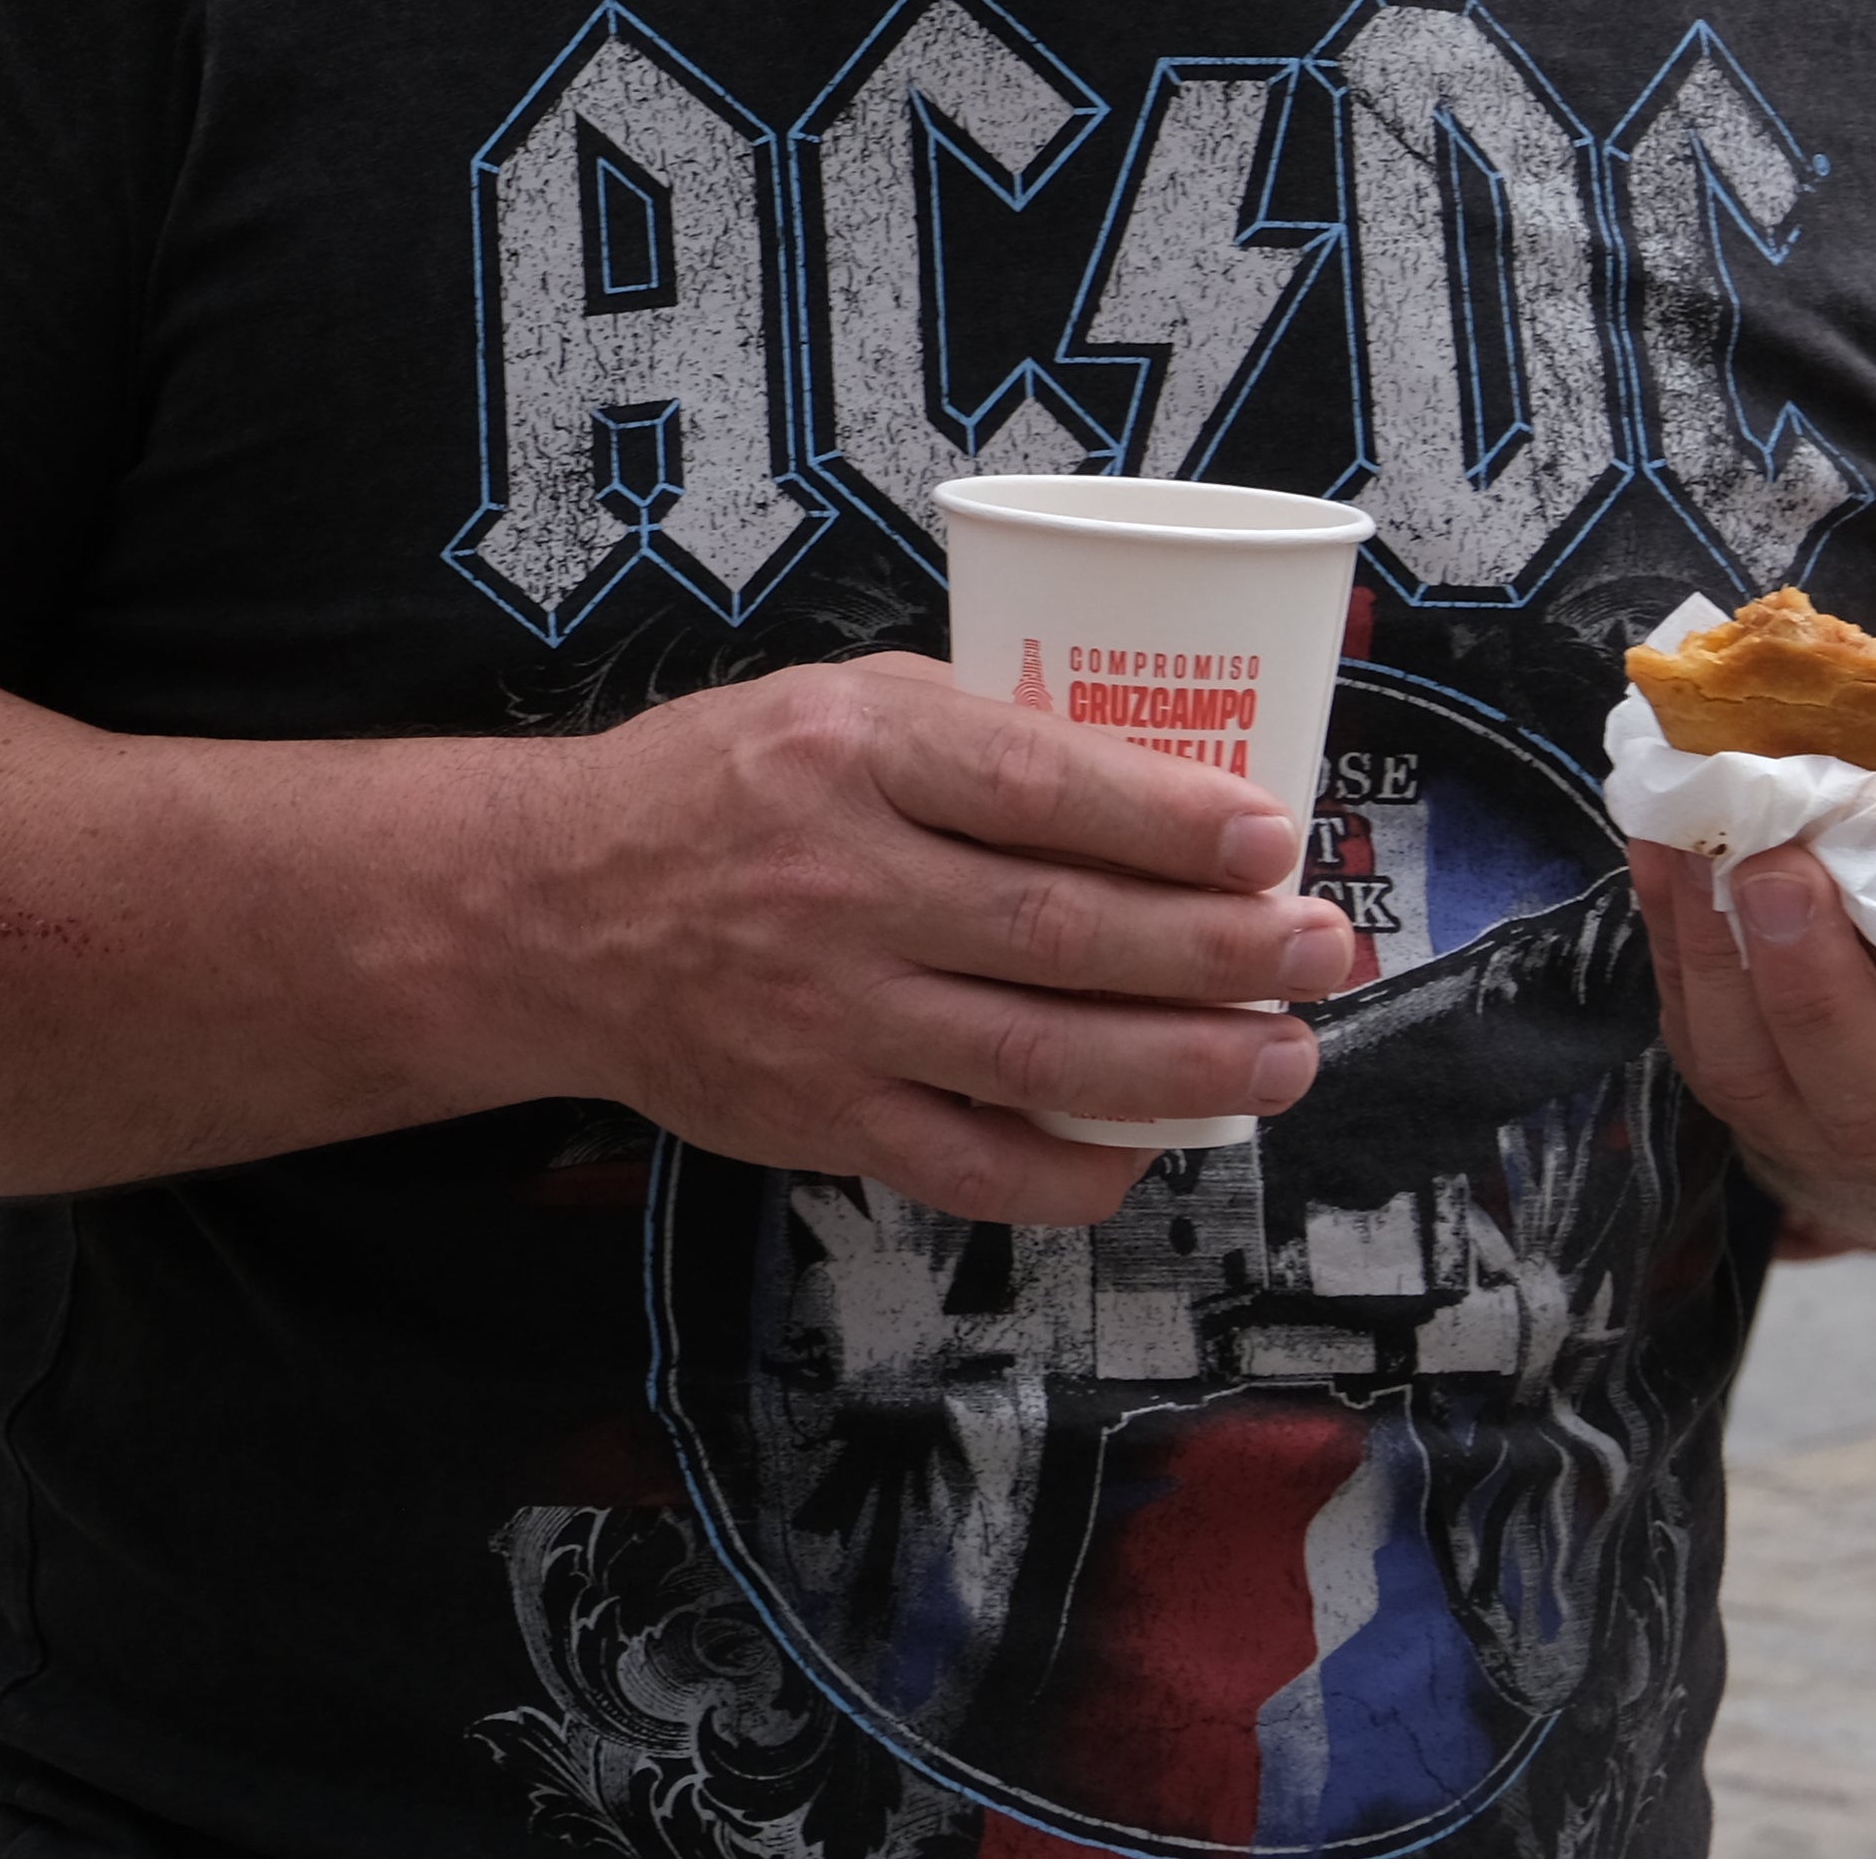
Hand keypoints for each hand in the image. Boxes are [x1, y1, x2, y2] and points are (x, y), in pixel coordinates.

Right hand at [522, 653, 1352, 1228]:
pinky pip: (974, 1166)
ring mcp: (829, 1014)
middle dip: (1220, 949)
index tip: (1272, 839)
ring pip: (1042, 1058)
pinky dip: (1076, 1171)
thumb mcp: (830, 704)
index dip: (1169, 818)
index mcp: (848, 756)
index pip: (1036, 785)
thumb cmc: (715, 787)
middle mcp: (839, 885)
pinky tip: (1149, 1147)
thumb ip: (974, 732)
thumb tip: (1158, 780)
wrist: (549, 913)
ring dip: (1188, 1065)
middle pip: (1064, 931)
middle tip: (1325, 951)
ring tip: (1287, 1056)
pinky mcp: (818, 1115)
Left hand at [1626, 787, 1875, 1251]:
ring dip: (1712, 958)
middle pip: (1870, 1100)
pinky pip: (1704, 1054)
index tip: (1875, 867)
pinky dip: (1675, 954)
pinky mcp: (1766, 1125)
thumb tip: (1842, 787)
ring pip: (1761, 1087)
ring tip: (1691, 847)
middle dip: (1807, 981)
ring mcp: (1854, 1156)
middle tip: (1767, 866)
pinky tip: (1662, 863)